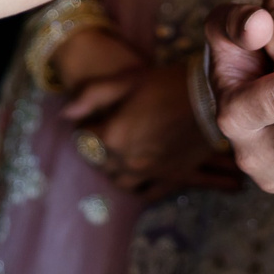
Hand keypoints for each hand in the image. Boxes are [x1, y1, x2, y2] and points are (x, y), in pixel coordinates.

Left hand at [65, 61, 240, 196]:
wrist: (209, 98)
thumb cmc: (165, 83)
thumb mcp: (125, 80)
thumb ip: (91, 96)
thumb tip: (65, 115)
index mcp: (112, 136)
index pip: (85, 138)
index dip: (86, 127)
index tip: (90, 120)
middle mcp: (128, 160)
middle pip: (101, 162)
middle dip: (98, 150)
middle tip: (102, 137)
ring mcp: (150, 172)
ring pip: (122, 182)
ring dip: (115, 172)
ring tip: (119, 158)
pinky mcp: (171, 178)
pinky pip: (149, 193)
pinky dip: (140, 189)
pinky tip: (139, 180)